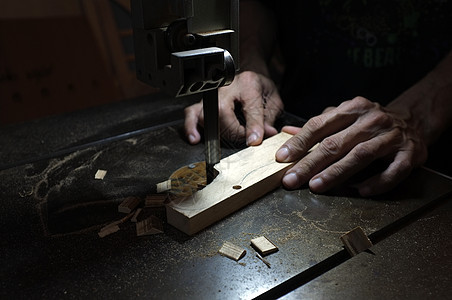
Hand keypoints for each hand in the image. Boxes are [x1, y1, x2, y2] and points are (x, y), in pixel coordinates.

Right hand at [184, 71, 283, 145]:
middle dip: (234, 132)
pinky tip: (196, 138)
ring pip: (206, 115)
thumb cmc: (260, 88)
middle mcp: (227, 87)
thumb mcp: (273, 100)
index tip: (255, 141)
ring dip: (217, 133)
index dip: (252, 127)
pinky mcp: (202, 102)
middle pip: (223, 113)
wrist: (249, 77)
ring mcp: (212, 94)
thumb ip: (270, 118)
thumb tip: (267, 134)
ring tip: (226, 141)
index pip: (249, 108)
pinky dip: (191, 127)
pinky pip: (191, 114)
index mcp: (248, 83)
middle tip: (245, 140)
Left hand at [276, 96, 427, 195]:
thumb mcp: (344, 117)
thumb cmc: (371, 122)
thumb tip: (286, 132)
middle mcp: (372, 119)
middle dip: (310, 163)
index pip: (319, 125)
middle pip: (335, 143)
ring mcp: (392, 136)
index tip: (281, 158)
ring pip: (360, 155)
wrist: (415, 120)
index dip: (299, 142)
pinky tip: (359, 190)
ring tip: (316, 186)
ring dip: (335, 173)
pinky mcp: (410, 153)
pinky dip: (376, 182)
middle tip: (291, 179)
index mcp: (352, 108)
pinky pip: (392, 171)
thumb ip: (318, 126)